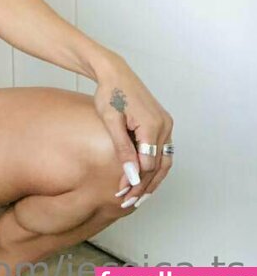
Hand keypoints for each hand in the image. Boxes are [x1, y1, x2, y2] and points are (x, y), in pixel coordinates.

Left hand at [92, 56, 174, 206]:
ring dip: (151, 179)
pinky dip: (153, 166)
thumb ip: (122, 149)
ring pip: (163, 160)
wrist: (114, 72)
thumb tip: (132, 176)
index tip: (120, 193)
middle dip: (144, 186)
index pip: (148, 164)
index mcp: (153, 124)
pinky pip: (161, 150)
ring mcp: (166, 124)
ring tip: (137, 197)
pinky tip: (142, 178)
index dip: (135, 181)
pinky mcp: (162, 123)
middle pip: (159, 165)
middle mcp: (165, 125)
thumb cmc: (109, 93)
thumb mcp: (111, 121)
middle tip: (128, 202)